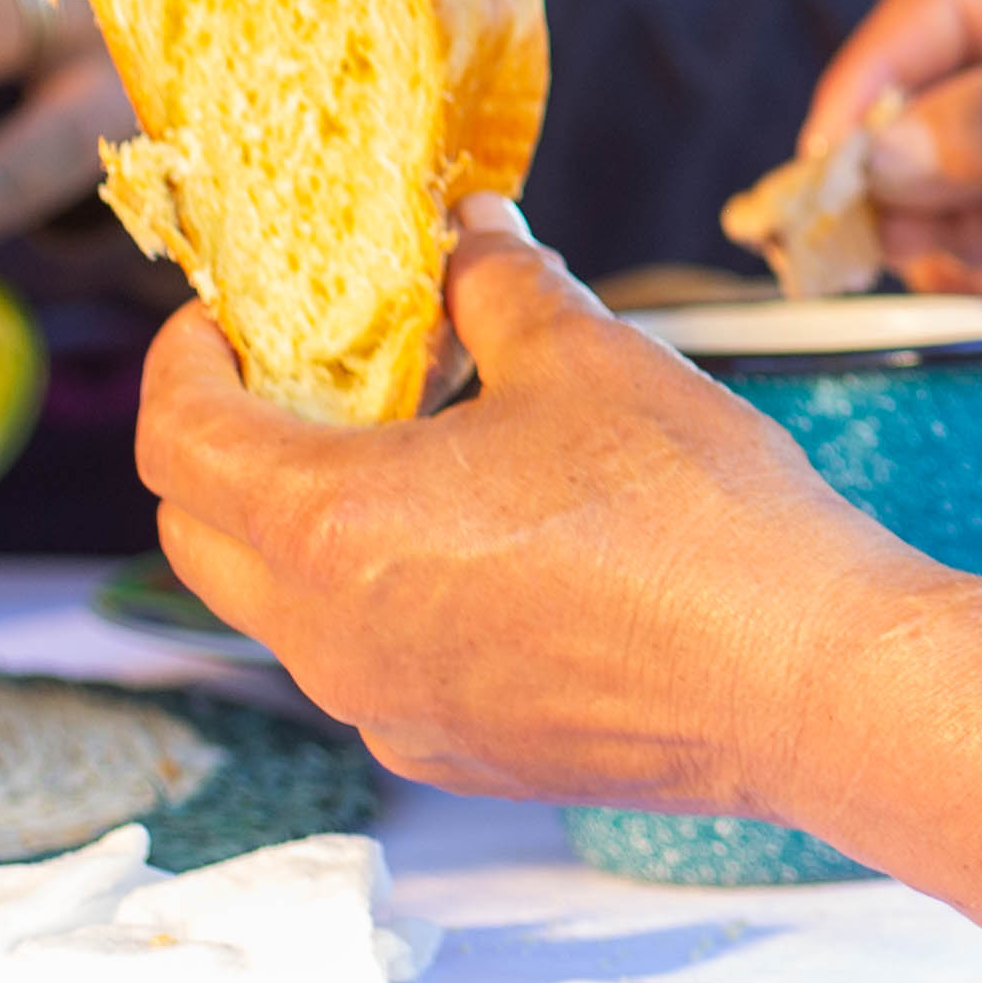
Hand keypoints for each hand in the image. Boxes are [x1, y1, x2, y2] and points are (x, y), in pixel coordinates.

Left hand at [141, 198, 933, 809]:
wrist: (801, 678)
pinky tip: (488, 550)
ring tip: (415, 455)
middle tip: (307, 379)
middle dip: (226, 446)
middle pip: (200, 535)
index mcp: (334, 524)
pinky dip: (383, 598)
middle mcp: (330, 637)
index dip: (182, 361)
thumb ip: (499, 285)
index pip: (179, 440)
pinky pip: (370, 665)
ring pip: (285, 608)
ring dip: (307, 524)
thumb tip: (467, 230)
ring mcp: (386, 709)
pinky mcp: (452, 752)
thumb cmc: (693, 517)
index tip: (220, 320)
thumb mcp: (587, 356)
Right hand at [813, 0, 981, 367]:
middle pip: (926, 88)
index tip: (827, 151)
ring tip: (940, 260)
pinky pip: (980, 230)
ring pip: (940, 168)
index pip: (944, 3)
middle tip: (846, 229)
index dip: (873, 73)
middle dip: (884, 158)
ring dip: (920, 217)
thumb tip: (882, 155)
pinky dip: (962, 256)